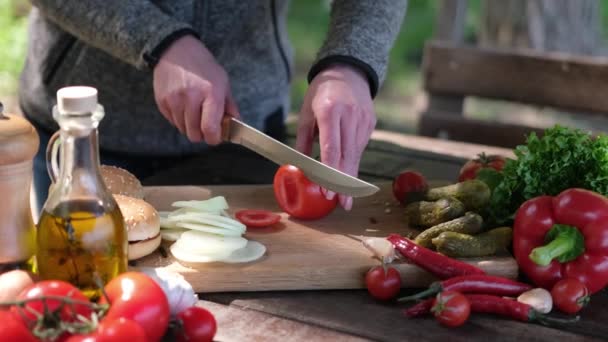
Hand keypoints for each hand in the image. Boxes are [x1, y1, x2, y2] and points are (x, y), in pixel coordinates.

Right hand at [153, 35, 238, 143]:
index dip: (214, 138)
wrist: (175, 50)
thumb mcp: (222, 81)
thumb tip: (236, 124)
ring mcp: (174, 100)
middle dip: (202, 134)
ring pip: (182, 130)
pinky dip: (179, 119)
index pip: (210, 129)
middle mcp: (190, 98)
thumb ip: (230, 106)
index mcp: (210, 93)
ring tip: (194, 112)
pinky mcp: (162, 101)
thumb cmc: (202, 66)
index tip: (216, 137)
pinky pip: (172, 122)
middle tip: (206, 125)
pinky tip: (184, 106)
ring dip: (190, 127)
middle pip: (194, 134)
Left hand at [296, 64, 375, 210]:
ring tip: (345, 197)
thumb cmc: (321, 92)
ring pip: (356, 155)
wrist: (348, 71)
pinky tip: (348, 174)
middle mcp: (350, 116)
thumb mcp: (306, 112)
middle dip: (344, 184)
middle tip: (342, 204)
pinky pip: (360, 147)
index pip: (332, 148)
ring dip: (350, 177)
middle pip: (347, 156)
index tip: (327, 191)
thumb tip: (299, 167)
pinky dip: (353, 162)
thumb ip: (303, 140)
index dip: (329, 173)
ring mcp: (363, 120)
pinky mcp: (370, 123)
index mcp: (330, 111)